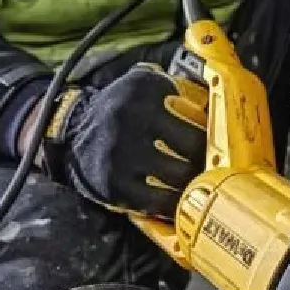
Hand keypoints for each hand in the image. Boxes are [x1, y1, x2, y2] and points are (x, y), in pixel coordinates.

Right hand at [35, 63, 207, 218]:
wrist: (69, 132)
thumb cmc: (119, 111)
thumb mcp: (141, 85)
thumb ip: (175, 87)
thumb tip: (219, 103)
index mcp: (144, 89)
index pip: (197, 114)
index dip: (214, 133)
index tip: (220, 143)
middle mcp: (131, 117)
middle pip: (194, 146)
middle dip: (206, 159)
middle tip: (212, 166)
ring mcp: (121, 152)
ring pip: (180, 176)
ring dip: (193, 183)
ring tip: (197, 184)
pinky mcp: (114, 183)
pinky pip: (158, 201)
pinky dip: (173, 204)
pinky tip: (178, 201)